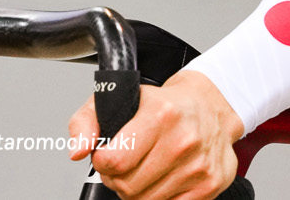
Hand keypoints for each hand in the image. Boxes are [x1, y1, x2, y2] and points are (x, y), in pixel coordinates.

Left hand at [69, 71, 243, 199]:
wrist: (212, 106)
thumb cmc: (164, 105)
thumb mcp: (120, 99)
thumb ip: (85, 123)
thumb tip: (77, 151)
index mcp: (161, 114)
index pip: (113, 161)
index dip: (103, 161)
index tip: (109, 153)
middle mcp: (184, 140)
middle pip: (127, 187)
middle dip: (120, 178)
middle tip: (130, 161)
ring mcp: (199, 165)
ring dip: (140, 189)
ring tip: (150, 166)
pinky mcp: (209, 185)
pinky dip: (161, 196)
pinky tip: (166, 176)